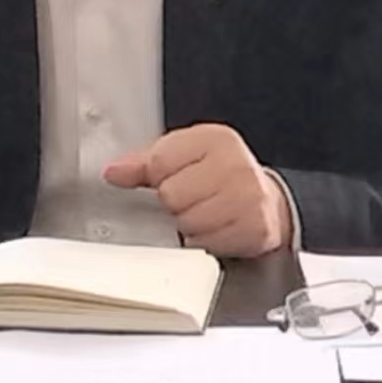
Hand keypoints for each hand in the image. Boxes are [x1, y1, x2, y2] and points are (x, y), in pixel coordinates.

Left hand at [102, 123, 291, 256]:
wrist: (268, 202)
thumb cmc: (221, 176)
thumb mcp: (185, 156)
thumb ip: (146, 162)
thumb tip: (113, 172)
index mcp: (213, 138)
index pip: (159, 160)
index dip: (155, 177)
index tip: (165, 180)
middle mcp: (233, 163)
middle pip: (171, 195)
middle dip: (174, 204)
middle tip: (190, 199)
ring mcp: (246, 196)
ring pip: (186, 222)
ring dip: (187, 225)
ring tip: (204, 213)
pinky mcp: (254, 227)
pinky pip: (205, 244)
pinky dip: (204, 242)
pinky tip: (216, 228)